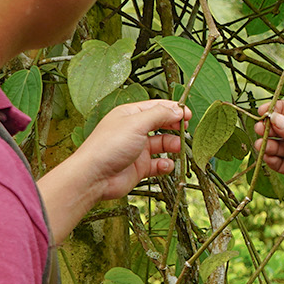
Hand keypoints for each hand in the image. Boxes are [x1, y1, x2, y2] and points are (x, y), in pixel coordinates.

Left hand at [70, 98, 189, 201]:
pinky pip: (157, 164)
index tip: (188, 114)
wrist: (94, 176)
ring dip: (172, 145)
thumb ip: (159, 115)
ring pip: (161, 144)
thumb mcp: (137, 123)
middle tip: (186, 130)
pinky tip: (166, 165)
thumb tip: (177, 111)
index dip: (173, 110)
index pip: (156, 107)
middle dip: (174, 127)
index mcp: (130, 115)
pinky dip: (165, 165)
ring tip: (178, 148)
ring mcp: (136, 149)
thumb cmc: (109, 146)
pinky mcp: (139, 167)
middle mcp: (133, 130)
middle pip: (160, 124)